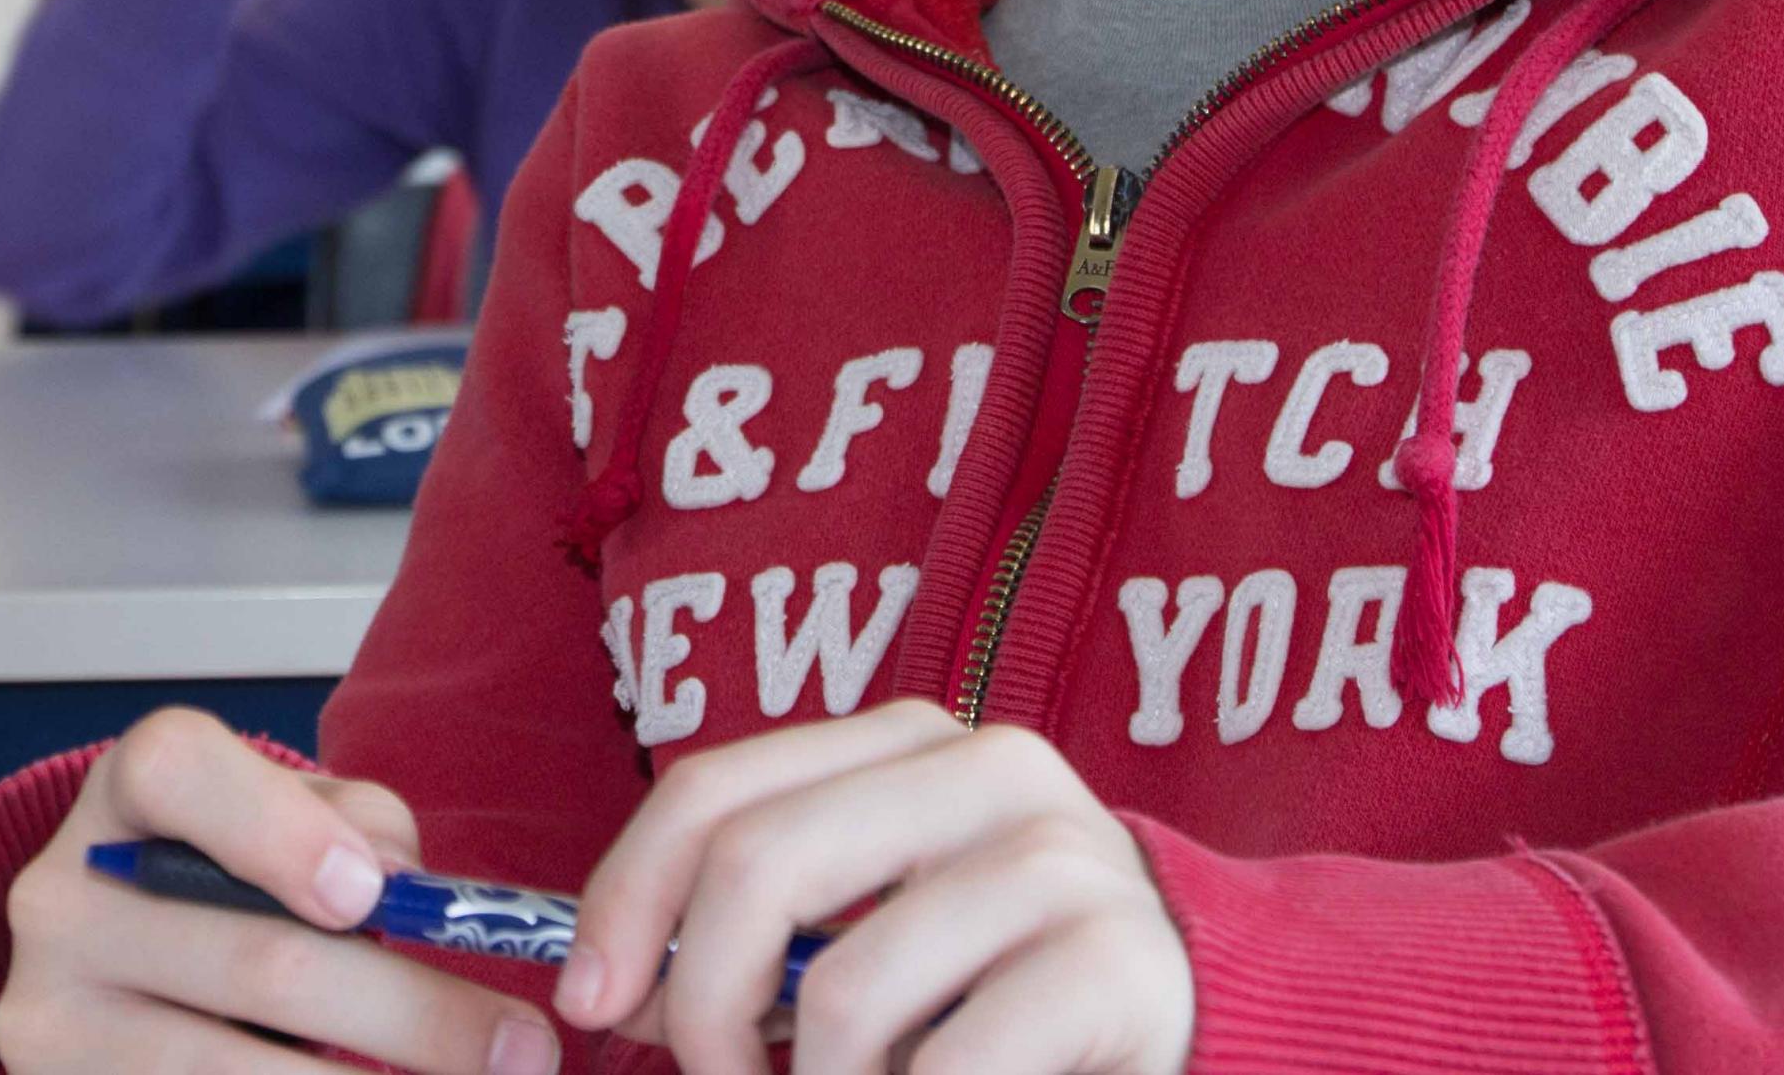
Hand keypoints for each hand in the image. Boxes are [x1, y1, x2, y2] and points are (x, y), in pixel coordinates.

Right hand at [0, 706, 557, 1074]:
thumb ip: (358, 829)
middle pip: (253, 961)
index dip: (275, 832)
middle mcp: (65, 899)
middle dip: (412, 1014)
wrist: (122, 967)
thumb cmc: (235, 873)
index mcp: (124, 793)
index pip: (174, 772)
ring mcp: (54, 1016)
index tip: (371, 899)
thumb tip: (410, 896)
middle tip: (524, 1051)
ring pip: (232, 1072)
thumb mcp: (292, 817)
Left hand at [554, 704, 1193, 1074]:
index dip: (625, 899)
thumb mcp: (871, 932)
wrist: (1193, 1011)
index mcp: (905, 742)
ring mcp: (1058, 858)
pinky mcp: (1114, 962)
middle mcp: (982, 768)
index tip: (590, 1004)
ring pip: (850, 994)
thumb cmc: (994, 986)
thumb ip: (760, 936)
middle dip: (705, 1009)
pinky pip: (950, 1066)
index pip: (714, 790)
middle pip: (759, 868)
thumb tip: (610, 987)